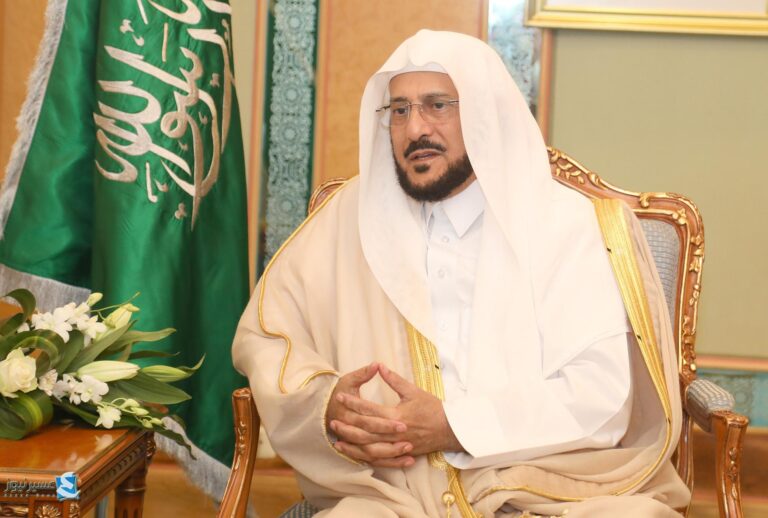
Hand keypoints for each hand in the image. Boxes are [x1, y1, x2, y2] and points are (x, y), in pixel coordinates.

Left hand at [332, 364, 462, 461]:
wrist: (450, 429)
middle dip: (347, 425)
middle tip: (332, 420)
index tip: (340, 397)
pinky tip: (354, 453)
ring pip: (369, 448)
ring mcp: (397, 445)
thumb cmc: (432, 408)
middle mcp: (395, 433)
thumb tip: (379, 366)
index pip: (369, 409)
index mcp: (397, 416)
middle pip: (365, 431)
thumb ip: (394, 380)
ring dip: (352, 444)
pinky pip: (379, 459)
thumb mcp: (413, 391)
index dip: (353, 403)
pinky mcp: (400, 453)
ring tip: (337, 439)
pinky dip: (365, 457)